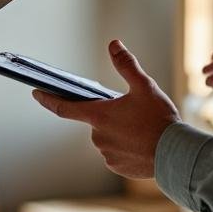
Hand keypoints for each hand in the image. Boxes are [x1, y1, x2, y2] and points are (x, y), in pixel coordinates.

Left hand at [32, 40, 179, 178]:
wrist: (176, 154)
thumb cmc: (160, 119)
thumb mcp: (144, 87)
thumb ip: (126, 65)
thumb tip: (114, 45)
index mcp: (99, 115)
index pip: (64, 107)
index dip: (48, 99)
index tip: (36, 93)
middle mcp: (97, 136)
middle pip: (96, 121)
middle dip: (109, 116)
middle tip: (133, 114)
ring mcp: (106, 154)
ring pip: (107, 138)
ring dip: (119, 132)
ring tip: (142, 130)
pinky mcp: (117, 166)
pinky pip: (116, 154)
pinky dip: (126, 148)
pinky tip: (142, 144)